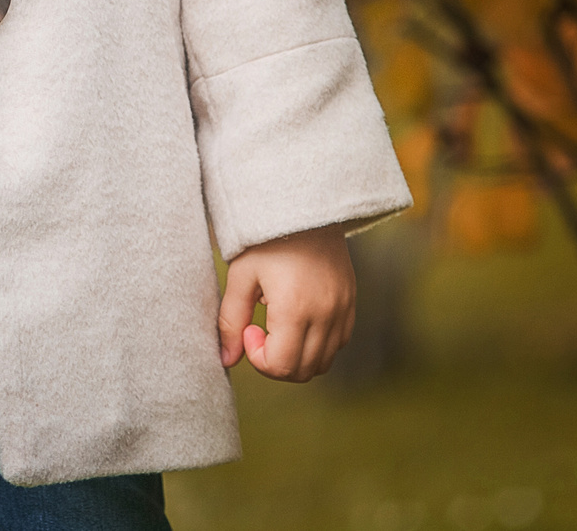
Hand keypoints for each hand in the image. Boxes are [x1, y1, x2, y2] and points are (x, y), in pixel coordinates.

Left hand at [217, 225, 355, 382]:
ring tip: (279, 327)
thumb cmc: (267, 238)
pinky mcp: (350, 303)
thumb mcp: (241, 275)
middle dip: (275, 362)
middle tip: (260, 331)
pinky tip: (299, 321)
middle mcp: (325, 314)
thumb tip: (226, 360)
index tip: (250, 328)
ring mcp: (342, 310)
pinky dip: (318, 345)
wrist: (305, 205)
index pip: (281, 367)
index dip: (258, 358)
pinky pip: (339, 343)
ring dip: (297, 357)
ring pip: (323, 362)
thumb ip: (231, 321)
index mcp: (295, 309)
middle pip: (303, 371)